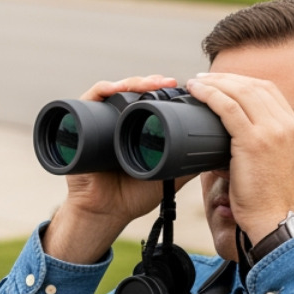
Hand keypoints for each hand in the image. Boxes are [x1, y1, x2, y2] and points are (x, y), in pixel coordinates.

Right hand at [43, 75, 181, 263]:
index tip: (183, 89)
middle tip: (170, 82)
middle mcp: (116, 120)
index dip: (164, 91)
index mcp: (134, 127)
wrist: (105, 212)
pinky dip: (104, 88)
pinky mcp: (79, 124)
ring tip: (151, 83)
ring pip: (115, 89)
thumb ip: (187, 164)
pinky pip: (90, 98)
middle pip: (133, 90)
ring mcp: (98, 120)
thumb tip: (214, 150)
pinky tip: (118, 88)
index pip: (149, 99)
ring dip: (133, 82)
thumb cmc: (132, 196)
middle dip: (152, 82)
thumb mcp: (167, 176)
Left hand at [185, 72, 293, 243]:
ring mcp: (274, 131)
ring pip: (241, 92)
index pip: (269, 91)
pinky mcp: (255, 141)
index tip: (223, 83)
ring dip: (216, 83)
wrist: (275, 220)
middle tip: (204, 79)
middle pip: (255, 86)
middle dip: (227, 79)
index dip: (243, 82)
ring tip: (196, 83)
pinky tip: (197, 92)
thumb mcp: (276, 163)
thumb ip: (264, 143)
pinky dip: (211, 96)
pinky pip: (229, 108)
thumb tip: (232, 133)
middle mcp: (289, 124)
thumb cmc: (268, 200)